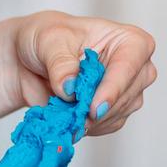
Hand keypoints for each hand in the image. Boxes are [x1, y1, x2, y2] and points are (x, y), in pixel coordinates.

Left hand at [13, 11, 156, 135]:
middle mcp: (134, 67)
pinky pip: (104, 126)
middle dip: (97, 109)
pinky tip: (67, 117)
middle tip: (72, 114)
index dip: (113, 88)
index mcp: (128, 40)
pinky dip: (83, 126)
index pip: (129, 64)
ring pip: (116, 114)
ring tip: (61, 110)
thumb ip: (60, 63)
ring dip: (87, 118)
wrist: (32, 61)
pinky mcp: (113, 113)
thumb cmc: (48, 40)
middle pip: (127, 95)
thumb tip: (69, 88)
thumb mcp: (49, 41)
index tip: (94, 108)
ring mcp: (126, 92)